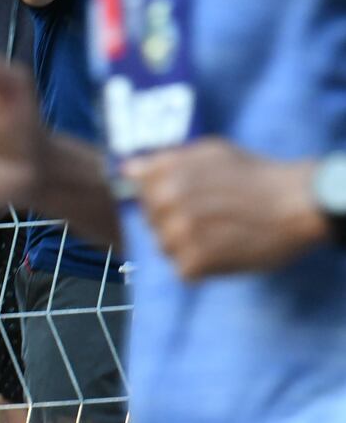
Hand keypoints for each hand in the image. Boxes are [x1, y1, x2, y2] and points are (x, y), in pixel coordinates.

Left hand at [123, 139, 328, 280]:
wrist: (297, 204)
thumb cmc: (256, 175)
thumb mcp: (210, 152)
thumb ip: (164, 161)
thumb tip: (127, 170)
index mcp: (165, 173)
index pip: (138, 192)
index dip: (161, 196)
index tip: (186, 199)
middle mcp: (166, 202)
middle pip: (150, 222)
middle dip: (172, 222)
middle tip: (209, 220)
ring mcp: (178, 233)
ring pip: (164, 247)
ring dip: (186, 247)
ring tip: (218, 236)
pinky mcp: (195, 262)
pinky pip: (183, 270)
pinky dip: (202, 267)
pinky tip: (224, 252)